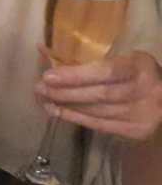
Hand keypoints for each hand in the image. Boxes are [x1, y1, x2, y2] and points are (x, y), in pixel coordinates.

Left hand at [36, 47, 161, 141]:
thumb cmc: (136, 74)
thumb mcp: (123, 60)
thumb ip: (92, 61)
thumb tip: (45, 53)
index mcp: (140, 67)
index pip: (106, 72)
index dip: (76, 75)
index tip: (49, 76)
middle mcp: (145, 91)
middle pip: (99, 95)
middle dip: (65, 92)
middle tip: (39, 89)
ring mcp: (142, 114)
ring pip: (97, 112)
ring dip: (66, 106)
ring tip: (45, 100)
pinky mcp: (136, 130)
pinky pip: (100, 125)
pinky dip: (76, 118)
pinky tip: (58, 112)